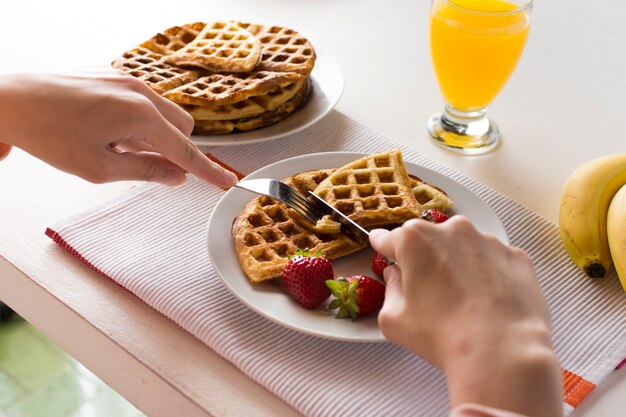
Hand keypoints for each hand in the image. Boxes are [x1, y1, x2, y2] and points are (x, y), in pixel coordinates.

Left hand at [0, 70, 237, 186]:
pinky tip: (107, 128)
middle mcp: (139, 91)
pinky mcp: (113, 73)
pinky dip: (140, 119)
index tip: (227, 181)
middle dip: (175, 149)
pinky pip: (144, 99)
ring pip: (165, 113)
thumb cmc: (49, 135)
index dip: (207, 170)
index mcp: (139, 115)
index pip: (185, 150)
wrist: (12, 100)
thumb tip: (176, 176)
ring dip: (155, 134)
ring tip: (116, 144)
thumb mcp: (99, 167)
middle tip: (145, 164)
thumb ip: (146, 171)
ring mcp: (126, 78)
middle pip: (183, 127)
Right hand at [369, 217, 562, 416]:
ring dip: (458, 265)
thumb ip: (389, 289)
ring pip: (463, 248)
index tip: (384, 252)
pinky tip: (487, 302)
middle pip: (429, 240)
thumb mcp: (394, 319)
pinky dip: (487, 275)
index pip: (389, 238)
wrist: (502, 352)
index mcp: (415, 239)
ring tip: (463, 302)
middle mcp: (452, 230)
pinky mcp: (515, 256)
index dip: (385, 248)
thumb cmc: (442, 335)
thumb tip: (396, 276)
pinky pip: (493, 260)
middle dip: (425, 259)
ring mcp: (487, 241)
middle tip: (428, 291)